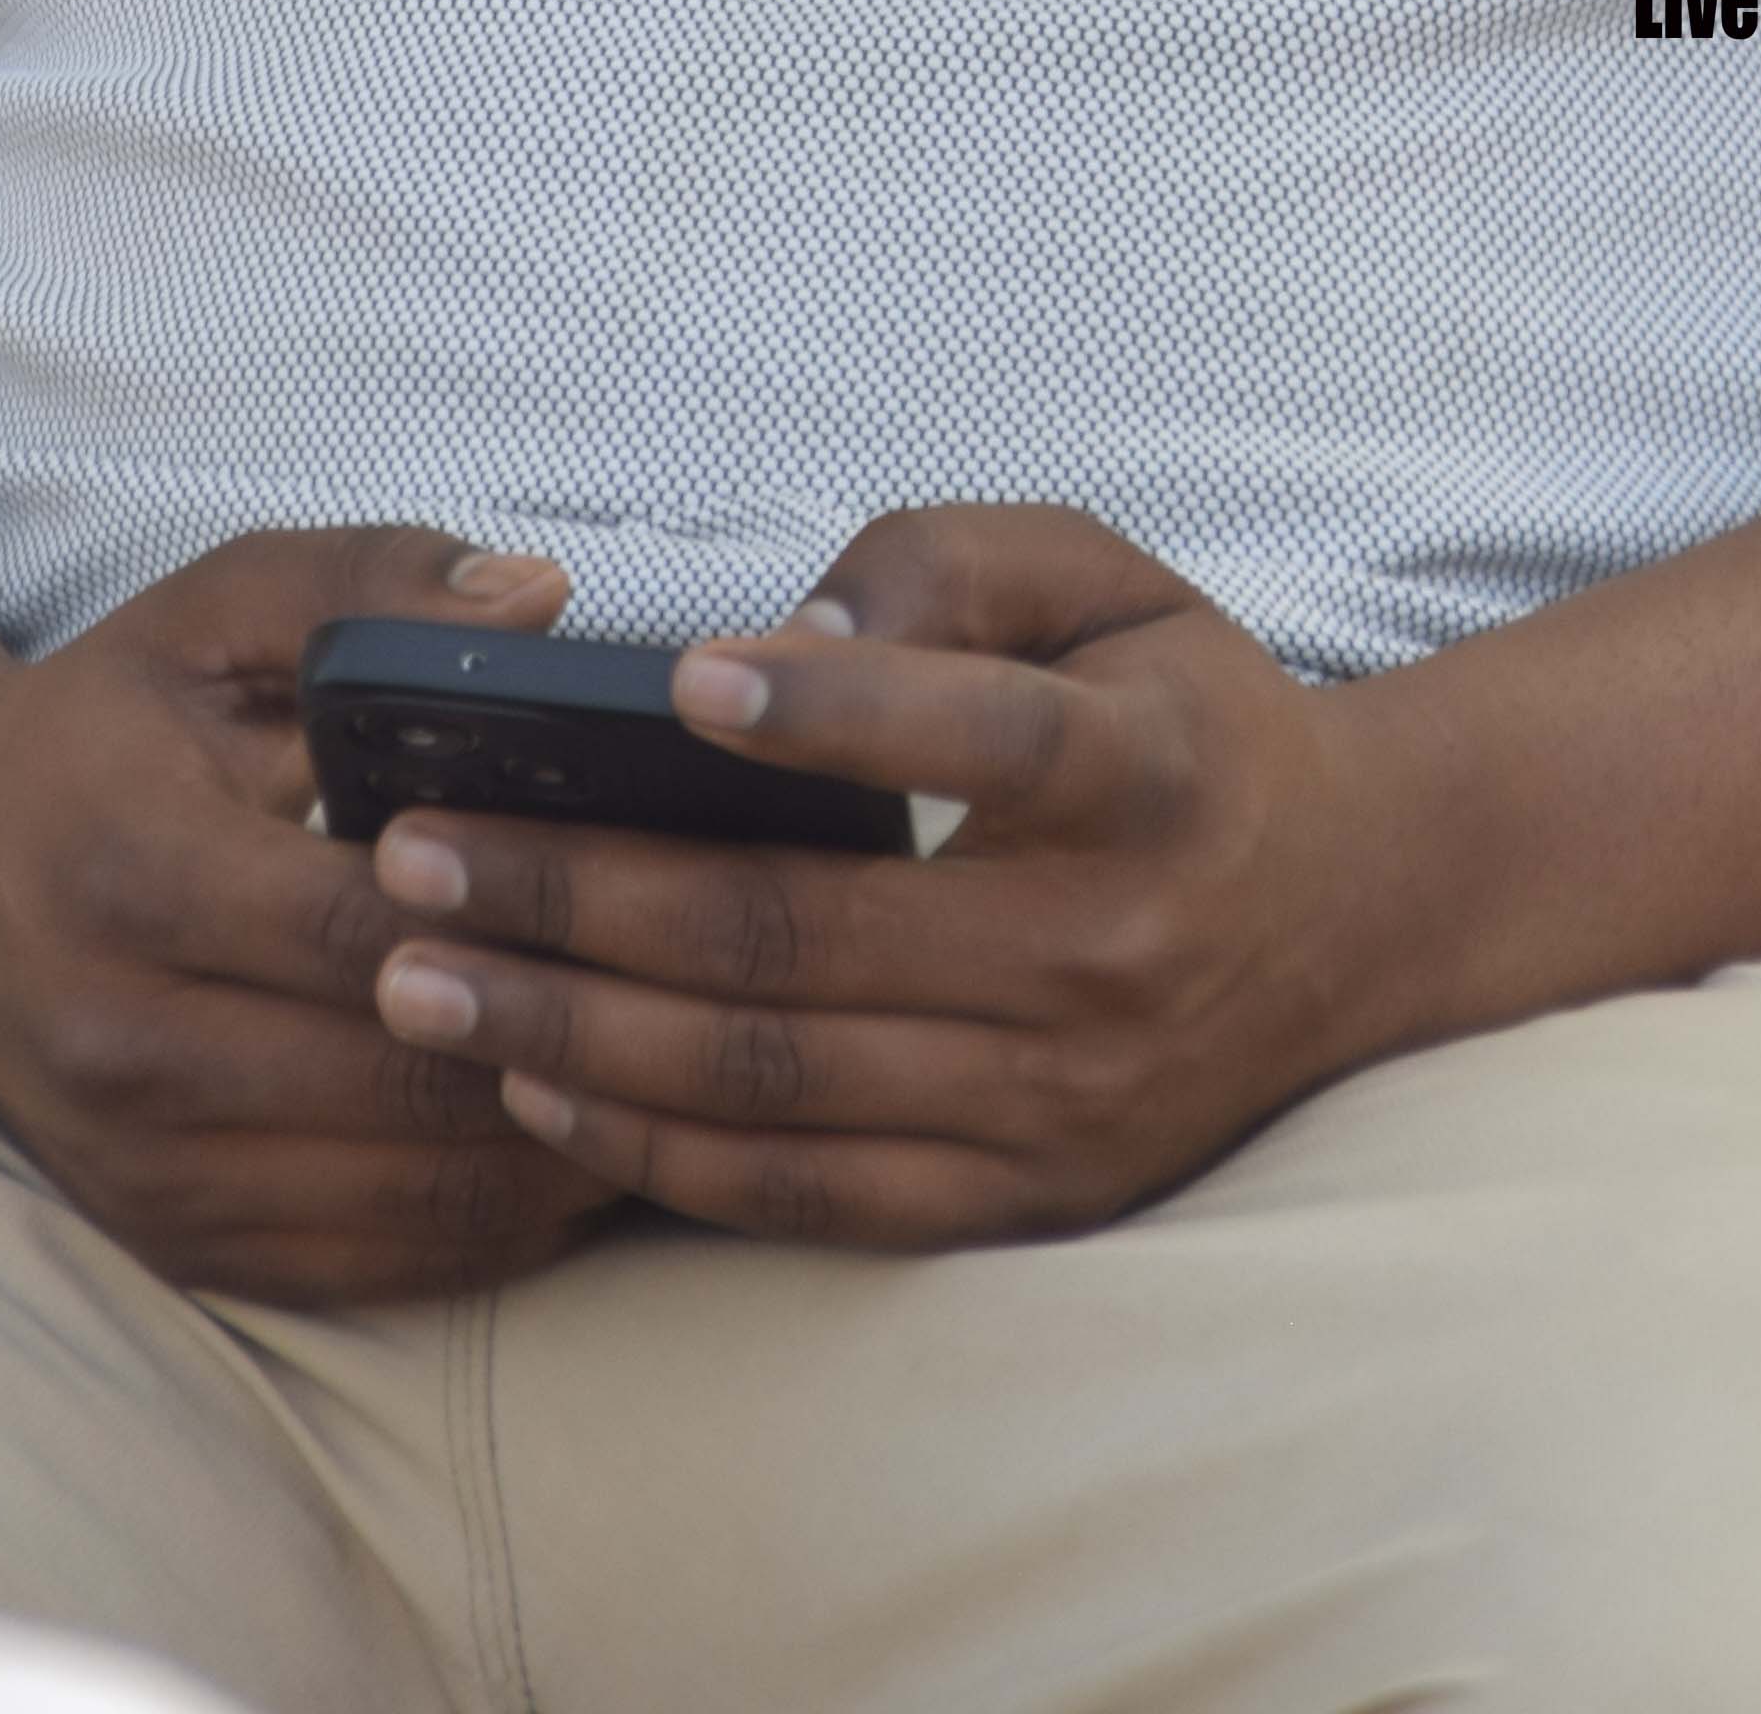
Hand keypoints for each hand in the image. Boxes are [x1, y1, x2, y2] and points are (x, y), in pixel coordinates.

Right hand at [0, 524, 626, 1304]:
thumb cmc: (104, 725)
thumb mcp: (214, 610)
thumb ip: (372, 585)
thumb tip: (544, 602)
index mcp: (129, 872)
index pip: (359, 927)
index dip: (507, 916)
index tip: (641, 882)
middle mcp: (118, 1043)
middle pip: (396, 1077)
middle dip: (563, 1041)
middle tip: (715, 999)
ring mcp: (141, 1166)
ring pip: (401, 1192)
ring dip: (554, 1150)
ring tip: (682, 1080)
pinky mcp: (168, 1238)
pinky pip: (368, 1264)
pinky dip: (492, 1222)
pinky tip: (587, 1154)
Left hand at [359, 502, 1400, 1246]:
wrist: (1353, 911)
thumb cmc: (1183, 712)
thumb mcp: (1106, 580)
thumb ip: (952, 562)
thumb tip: (790, 622)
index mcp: (1145, 775)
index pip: (983, 738)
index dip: (831, 708)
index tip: (680, 675)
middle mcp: (1105, 951)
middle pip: (804, 938)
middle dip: (577, 899)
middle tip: (407, 857)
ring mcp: (1061, 1100)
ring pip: (775, 1083)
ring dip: (571, 1033)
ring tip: (417, 979)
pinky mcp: (1025, 1197)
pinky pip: (809, 1195)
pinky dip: (658, 1148)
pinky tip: (539, 1085)